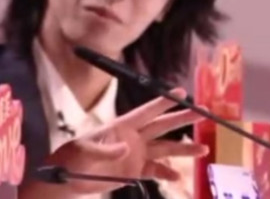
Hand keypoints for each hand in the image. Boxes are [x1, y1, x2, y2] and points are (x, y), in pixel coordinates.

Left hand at [22, 88, 207, 197]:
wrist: (66, 178)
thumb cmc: (72, 158)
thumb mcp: (85, 151)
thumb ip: (105, 149)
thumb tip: (127, 148)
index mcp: (121, 126)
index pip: (146, 111)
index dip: (162, 102)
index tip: (180, 91)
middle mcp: (133, 138)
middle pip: (162, 126)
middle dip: (182, 119)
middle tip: (202, 113)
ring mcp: (135, 155)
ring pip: (164, 149)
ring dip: (183, 149)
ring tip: (203, 149)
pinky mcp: (133, 171)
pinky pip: (155, 171)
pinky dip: (167, 173)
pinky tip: (178, 176)